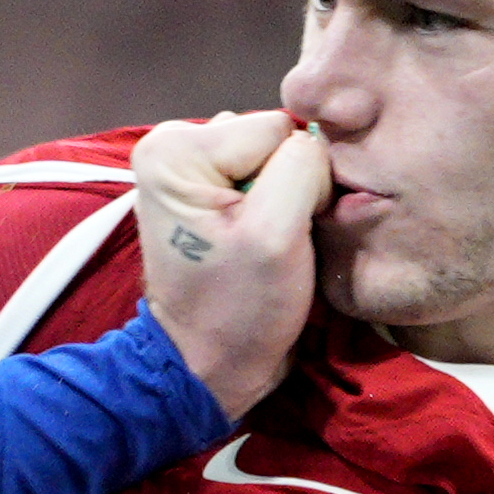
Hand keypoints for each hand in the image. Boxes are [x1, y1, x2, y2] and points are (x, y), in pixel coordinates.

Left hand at [134, 110, 328, 418]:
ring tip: (270, 245)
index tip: (280, 230)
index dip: (297, 178)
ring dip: (286, 199)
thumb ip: (302, 167)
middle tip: (277, 240)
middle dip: (289, 186)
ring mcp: (191, 171)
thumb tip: (319, 143)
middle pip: (273, 138)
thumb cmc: (240, 306)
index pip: (277, 127)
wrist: (211, 365)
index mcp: (175, 146)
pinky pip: (267, 179)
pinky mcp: (210, 194)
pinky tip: (266, 243)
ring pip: (276, 158)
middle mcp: (174, 146)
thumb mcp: (276, 233)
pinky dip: (278, 208)